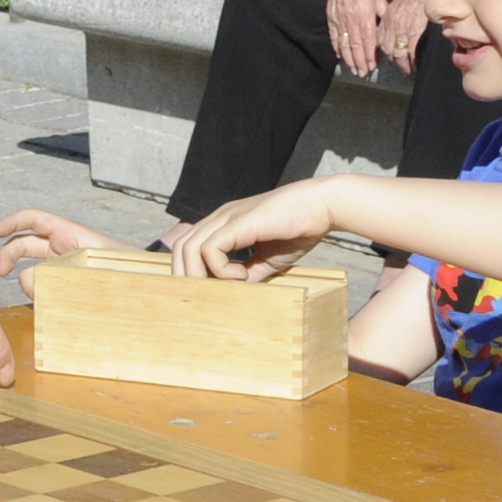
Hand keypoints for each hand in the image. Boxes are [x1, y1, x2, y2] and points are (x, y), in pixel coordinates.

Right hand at [0, 208, 129, 299]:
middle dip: (8, 254)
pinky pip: (46, 285)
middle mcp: (65, 248)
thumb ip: (57, 276)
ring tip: (25, 291)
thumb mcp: (94, 269)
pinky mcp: (69, 283)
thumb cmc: (130, 270)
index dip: (12, 222)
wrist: (153, 286)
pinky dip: (38, 291)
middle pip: (26, 244)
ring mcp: (66, 266)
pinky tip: (40, 302)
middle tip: (1, 272)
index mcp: (71, 234)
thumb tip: (24, 281)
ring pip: (33, 267)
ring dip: (23, 277)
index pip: (34, 220)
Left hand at [166, 178, 336, 280]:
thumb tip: (234, 294)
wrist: (322, 205)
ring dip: (200, 275)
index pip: (188, 247)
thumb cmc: (298, 229)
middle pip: (180, 248)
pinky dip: (220, 269)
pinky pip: (210, 249)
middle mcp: (219, 218)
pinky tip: (242, 275)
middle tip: (209, 295)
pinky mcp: (239, 222)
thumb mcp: (268, 260)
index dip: (190, 271)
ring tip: (228, 286)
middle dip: (186, 276)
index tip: (208, 292)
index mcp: (224, 224)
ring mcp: (227, 217)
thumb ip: (249, 273)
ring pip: (188, 248)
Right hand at [318, 0, 386, 77]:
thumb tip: (386, 28)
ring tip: (353, 70)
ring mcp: (339, 18)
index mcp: (365, 14)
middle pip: (355, 45)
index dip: (370, 55)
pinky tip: (339, 56)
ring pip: (344, 43)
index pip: (368, 40)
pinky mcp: (331, 16)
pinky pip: (334, 35)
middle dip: (359, 61)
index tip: (372, 66)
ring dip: (348, 58)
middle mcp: (351, 19)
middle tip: (362, 74)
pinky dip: (336, 47)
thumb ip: (381, 13)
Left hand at [379, 0, 437, 71]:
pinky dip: (411, 61)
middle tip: (400, 68)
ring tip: (408, 71)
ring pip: (397, 53)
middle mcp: (391, 23)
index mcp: (388, 16)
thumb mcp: (401, 2)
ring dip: (403, 65)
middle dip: (393, 61)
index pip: (380, 39)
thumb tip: (400, 28)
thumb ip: (397, 16)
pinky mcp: (414, 30)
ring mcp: (402, 28)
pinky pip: (409, 50)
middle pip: (387, 49)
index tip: (389, 58)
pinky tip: (415, 65)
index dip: (383, 51)